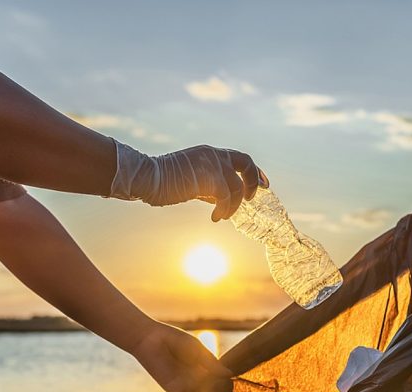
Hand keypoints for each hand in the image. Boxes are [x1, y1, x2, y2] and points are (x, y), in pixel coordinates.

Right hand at [110, 142, 268, 220]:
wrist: (148, 178)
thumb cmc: (164, 182)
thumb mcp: (191, 180)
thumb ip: (207, 185)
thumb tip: (219, 200)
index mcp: (210, 153)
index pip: (240, 157)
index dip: (254, 171)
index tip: (263, 185)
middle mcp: (213, 154)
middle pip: (246, 163)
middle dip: (254, 182)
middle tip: (252, 199)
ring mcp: (211, 164)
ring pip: (236, 187)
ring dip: (233, 205)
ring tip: (223, 216)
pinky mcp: (208, 178)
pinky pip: (226, 198)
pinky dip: (224, 210)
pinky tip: (215, 218)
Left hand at [131, 322, 233, 391]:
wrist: (150, 338)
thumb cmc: (173, 339)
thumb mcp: (197, 350)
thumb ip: (211, 362)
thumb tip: (228, 374)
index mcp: (201, 369)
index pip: (219, 382)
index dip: (227, 387)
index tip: (237, 388)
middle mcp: (194, 380)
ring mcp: (185, 386)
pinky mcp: (174, 390)